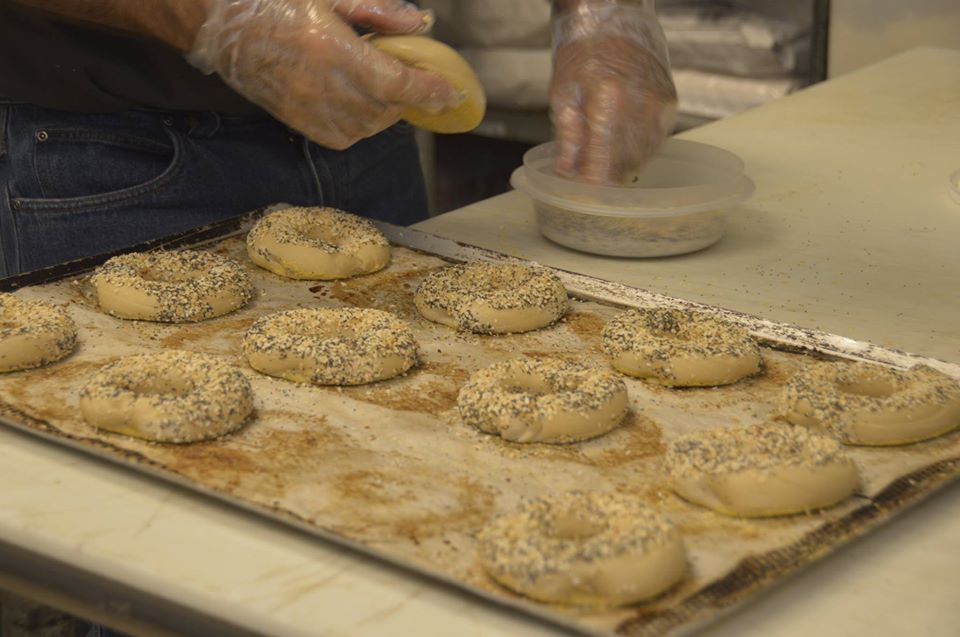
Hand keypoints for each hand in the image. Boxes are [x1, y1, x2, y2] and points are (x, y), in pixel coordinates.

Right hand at [188, 0, 461, 148]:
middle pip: (388, 107)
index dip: (430, 91)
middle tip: (409, 74)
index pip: (397, 83)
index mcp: (334, 50)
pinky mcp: (300, 124)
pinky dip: (362, 124)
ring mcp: (310, 110)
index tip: (452, 93)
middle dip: (407, 95)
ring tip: (378, 84)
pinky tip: (357, 101)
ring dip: (385, 110)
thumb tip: (419, 22)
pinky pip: (346, 137)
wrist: (223, 26)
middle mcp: (324, 87)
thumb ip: (377, 10)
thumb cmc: (276, 2)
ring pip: (370, 126)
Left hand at [550, 1, 676, 183]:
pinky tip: (621, 148)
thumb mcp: (563, 95)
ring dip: (622, 168)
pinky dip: (638, 153)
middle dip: (605, 179)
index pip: (603, 162)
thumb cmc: (583, 53)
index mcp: (608, 102)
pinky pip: (655, 143)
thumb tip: (567, 173)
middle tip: (590, 182)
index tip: (583, 197)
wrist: (615, 20)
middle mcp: (640, 106)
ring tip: (603, 164)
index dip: (592, 186)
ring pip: (642, 158)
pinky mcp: (670, 106)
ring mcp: (659, 106)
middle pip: (625, 165)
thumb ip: (567, 138)